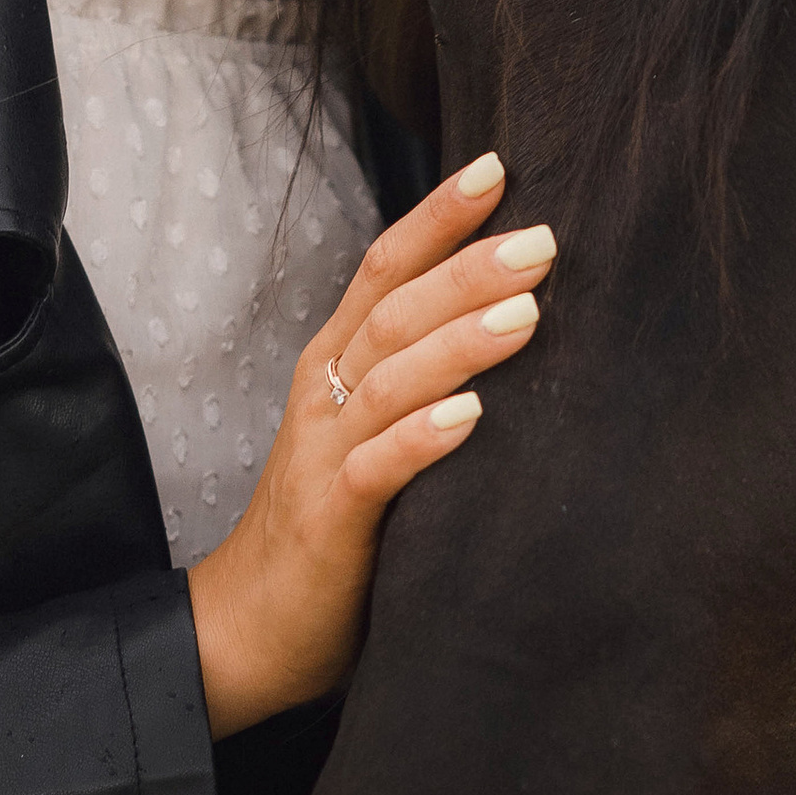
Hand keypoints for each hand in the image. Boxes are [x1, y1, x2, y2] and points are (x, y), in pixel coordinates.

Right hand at [186, 150, 552, 738]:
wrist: (251, 627)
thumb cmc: (333, 525)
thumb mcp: (373, 435)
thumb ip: (420, 380)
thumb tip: (519, 323)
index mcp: (336, 365)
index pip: (385, 270)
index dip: (437, 218)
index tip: (499, 167)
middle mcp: (326, 394)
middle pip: (394, 311)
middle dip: (467, 270)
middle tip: (543, 240)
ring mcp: (324, 454)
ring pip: (389, 379)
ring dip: (458, 343)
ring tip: (527, 313)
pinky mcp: (331, 519)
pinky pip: (376, 469)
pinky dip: (420, 439)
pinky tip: (469, 419)